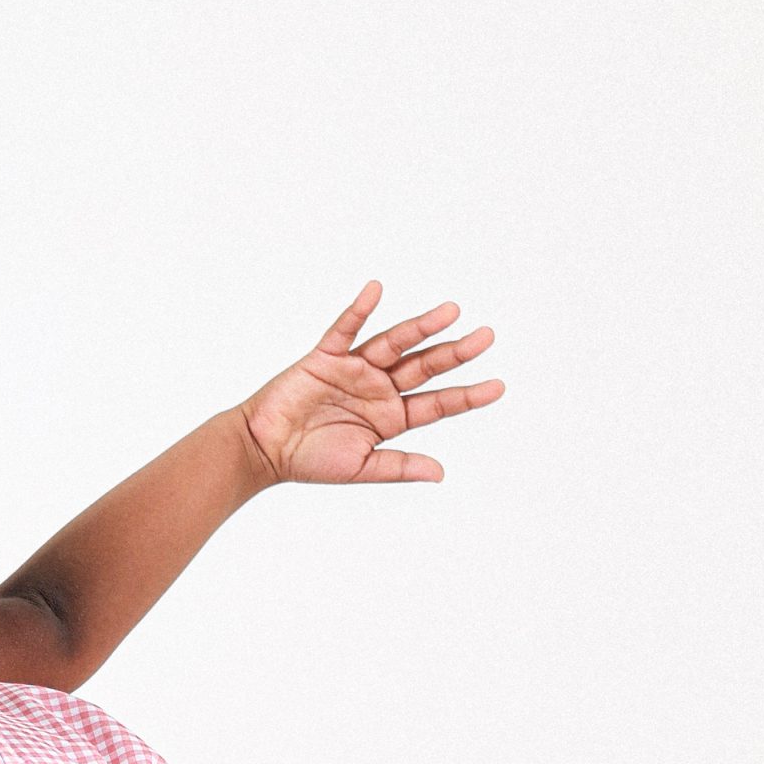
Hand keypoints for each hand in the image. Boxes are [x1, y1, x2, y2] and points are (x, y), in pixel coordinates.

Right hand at [237, 281, 503, 486]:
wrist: (265, 449)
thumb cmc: (310, 462)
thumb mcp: (361, 467)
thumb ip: (399, 467)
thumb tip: (440, 473)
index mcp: (391, 417)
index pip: (436, 403)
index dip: (467, 395)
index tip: (498, 386)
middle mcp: (379, 388)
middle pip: (425, 366)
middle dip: (455, 352)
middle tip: (487, 336)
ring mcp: (355, 369)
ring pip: (395, 342)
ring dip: (421, 327)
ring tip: (451, 311)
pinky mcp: (327, 355)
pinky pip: (346, 328)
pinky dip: (361, 310)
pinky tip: (377, 290)